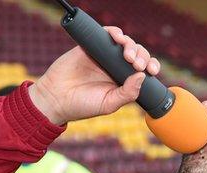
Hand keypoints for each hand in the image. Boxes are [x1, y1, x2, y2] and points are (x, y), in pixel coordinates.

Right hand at [29, 26, 160, 124]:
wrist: (55, 98)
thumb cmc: (82, 105)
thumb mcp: (109, 104)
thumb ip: (127, 93)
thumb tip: (142, 76)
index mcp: (123, 81)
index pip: (143, 69)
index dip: (151, 66)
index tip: (152, 70)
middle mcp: (115, 66)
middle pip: (137, 54)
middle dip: (141, 56)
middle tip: (135, 64)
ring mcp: (104, 55)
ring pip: (124, 43)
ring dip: (131, 44)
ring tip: (127, 54)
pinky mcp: (90, 46)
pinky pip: (105, 34)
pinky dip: (114, 32)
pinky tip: (118, 38)